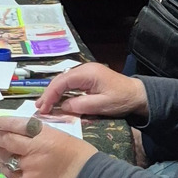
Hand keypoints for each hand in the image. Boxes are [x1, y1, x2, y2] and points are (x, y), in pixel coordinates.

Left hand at [0, 117, 97, 177]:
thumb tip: (16, 131)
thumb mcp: (58, 135)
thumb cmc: (76, 154)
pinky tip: (5, 166)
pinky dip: (6, 169)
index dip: (1, 123)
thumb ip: (37, 133)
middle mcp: (33, 149)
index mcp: (42, 134)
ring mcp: (30, 167)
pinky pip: (11, 175)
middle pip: (5, 140)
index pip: (15, 124)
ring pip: (6, 158)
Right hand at [34, 62, 148, 118]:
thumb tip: (63, 106)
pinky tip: (56, 101)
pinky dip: (62, 93)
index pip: (61, 82)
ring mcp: (85, 73)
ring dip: (53, 94)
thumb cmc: (122, 99)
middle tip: (39, 108)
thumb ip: (81, 105)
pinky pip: (70, 84)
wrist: (138, 95)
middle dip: (48, 94)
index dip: (49, 95)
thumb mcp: (102, 105)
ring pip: (63, 82)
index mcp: (86, 73)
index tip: (42, 107)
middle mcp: (84, 70)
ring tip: (44, 106)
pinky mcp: (88, 78)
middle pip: (60, 80)